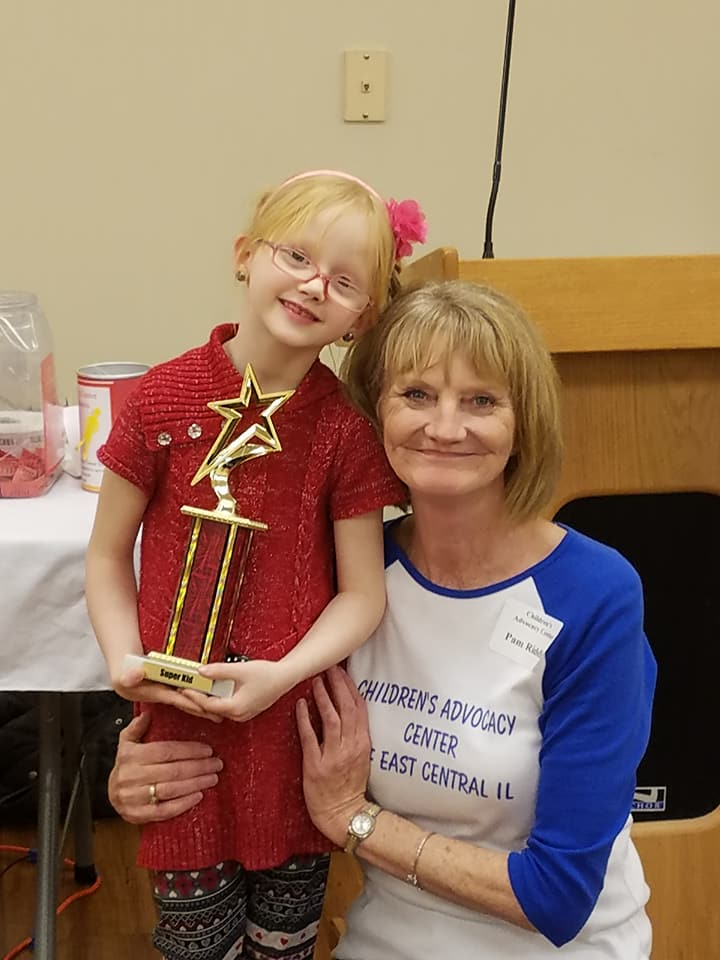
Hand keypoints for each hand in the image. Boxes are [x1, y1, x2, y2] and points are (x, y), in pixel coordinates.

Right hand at [108, 712, 223, 822]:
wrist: (111, 795)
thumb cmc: (125, 766)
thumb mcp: (127, 743)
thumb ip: (137, 728)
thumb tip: (148, 714)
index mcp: (131, 756)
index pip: (166, 751)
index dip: (189, 750)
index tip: (208, 750)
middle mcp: (132, 776)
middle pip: (172, 771)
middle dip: (199, 767)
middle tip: (217, 764)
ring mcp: (134, 798)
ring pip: (171, 790)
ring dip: (195, 784)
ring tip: (213, 778)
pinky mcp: (138, 815)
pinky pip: (164, 810)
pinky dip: (183, 804)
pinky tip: (198, 796)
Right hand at [113, 662, 222, 721]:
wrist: (119, 670)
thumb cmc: (122, 672)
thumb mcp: (123, 673)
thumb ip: (129, 675)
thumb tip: (135, 675)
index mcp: (151, 692)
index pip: (174, 698)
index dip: (190, 701)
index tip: (205, 706)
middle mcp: (159, 695)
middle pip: (183, 703)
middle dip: (200, 709)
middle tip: (219, 715)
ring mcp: (163, 693)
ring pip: (184, 701)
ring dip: (200, 706)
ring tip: (217, 713)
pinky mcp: (165, 689)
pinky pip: (182, 695)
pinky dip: (193, 698)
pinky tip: (205, 702)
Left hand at [180, 659, 292, 721]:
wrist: (285, 677)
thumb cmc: (268, 675)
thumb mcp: (240, 670)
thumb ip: (219, 671)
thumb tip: (200, 671)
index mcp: (236, 708)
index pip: (207, 705)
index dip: (193, 696)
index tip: (183, 688)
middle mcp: (238, 715)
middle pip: (210, 709)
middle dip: (196, 698)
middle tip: (184, 688)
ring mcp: (242, 714)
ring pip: (217, 708)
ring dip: (206, 698)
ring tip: (194, 687)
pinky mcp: (244, 709)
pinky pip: (225, 706)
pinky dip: (216, 698)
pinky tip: (211, 690)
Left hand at [295, 665, 370, 845]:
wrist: (344, 814)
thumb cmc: (350, 786)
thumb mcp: (361, 757)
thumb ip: (356, 735)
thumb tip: (348, 710)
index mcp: (363, 743)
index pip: (359, 708)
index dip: (350, 687)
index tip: (343, 671)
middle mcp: (350, 747)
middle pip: (346, 709)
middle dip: (338, 686)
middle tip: (329, 668)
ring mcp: (333, 756)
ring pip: (331, 719)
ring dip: (323, 698)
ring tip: (316, 681)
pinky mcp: (316, 766)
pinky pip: (310, 738)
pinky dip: (305, 720)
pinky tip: (299, 705)